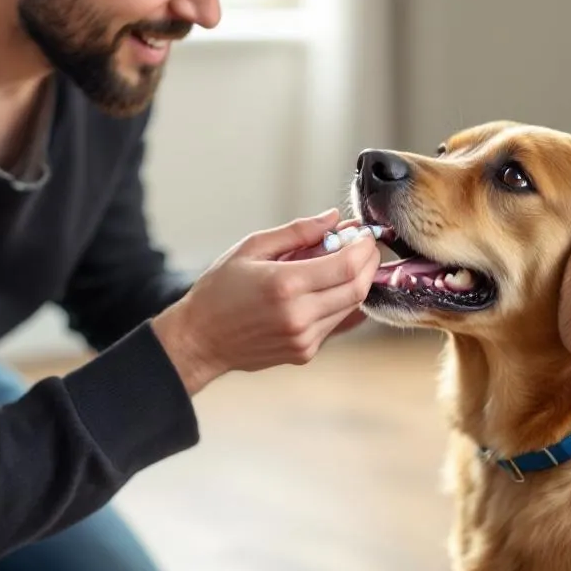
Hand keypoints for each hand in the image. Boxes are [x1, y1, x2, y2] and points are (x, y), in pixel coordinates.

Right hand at [151, 209, 379, 393]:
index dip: (364, 247)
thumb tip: (333, 219)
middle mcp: (299, 315)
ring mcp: (304, 338)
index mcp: (285, 284)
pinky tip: (328, 287)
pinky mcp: (305, 352)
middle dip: (369, 263)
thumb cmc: (219, 291)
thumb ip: (297, 232)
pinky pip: (337, 323)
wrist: (201, 339)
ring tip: (343, 263)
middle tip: (364, 247)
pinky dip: (341, 302)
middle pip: (358, 288)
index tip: (364, 234)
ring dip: (357, 282)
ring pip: (351, 307)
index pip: (347, 265)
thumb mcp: (251, 248)